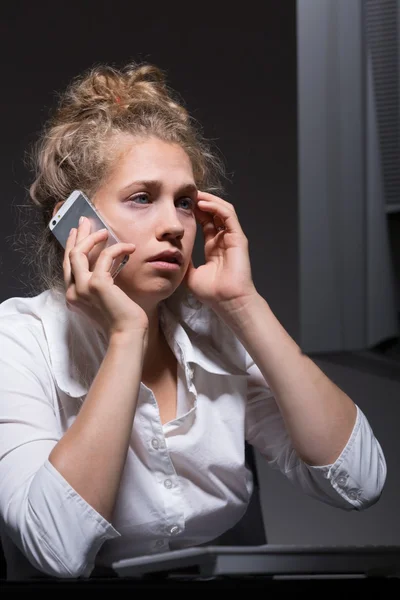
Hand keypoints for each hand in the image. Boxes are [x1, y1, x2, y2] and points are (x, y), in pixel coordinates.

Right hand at [64, 217, 148, 338]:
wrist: (127, 334)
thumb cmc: (121, 319)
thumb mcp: (106, 298)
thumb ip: (100, 283)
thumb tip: (106, 262)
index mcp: (74, 296)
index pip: (68, 266)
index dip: (72, 246)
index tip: (77, 232)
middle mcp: (73, 292)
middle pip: (70, 256)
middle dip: (77, 235)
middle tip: (85, 221)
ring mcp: (82, 288)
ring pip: (79, 253)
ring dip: (92, 238)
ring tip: (104, 230)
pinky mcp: (97, 285)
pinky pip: (105, 257)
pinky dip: (117, 249)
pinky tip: (129, 247)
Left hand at [184, 191, 256, 310]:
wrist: (227, 301)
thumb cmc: (212, 292)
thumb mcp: (190, 273)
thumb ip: (184, 261)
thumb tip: (171, 252)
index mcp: (214, 247)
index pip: (205, 222)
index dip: (194, 212)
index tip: (180, 205)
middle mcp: (224, 240)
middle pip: (213, 213)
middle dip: (200, 202)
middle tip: (185, 194)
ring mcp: (232, 238)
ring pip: (222, 211)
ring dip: (208, 200)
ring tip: (194, 194)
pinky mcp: (238, 238)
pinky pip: (228, 216)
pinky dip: (216, 206)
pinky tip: (203, 203)